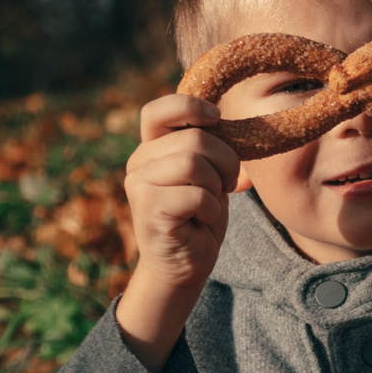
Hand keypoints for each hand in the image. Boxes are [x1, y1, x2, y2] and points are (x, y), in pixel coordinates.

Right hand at [115, 94, 241, 372]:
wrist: (183, 265)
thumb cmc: (200, 217)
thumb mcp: (209, 175)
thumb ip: (210, 147)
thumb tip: (231, 120)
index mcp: (152, 147)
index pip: (160, 111)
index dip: (191, 107)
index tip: (218, 119)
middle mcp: (139, 161)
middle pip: (195, 139)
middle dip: (226, 162)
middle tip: (227, 186)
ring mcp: (139, 184)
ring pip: (195, 163)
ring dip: (217, 187)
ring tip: (210, 204)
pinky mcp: (148, 209)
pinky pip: (197, 195)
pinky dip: (211, 210)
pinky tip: (201, 221)